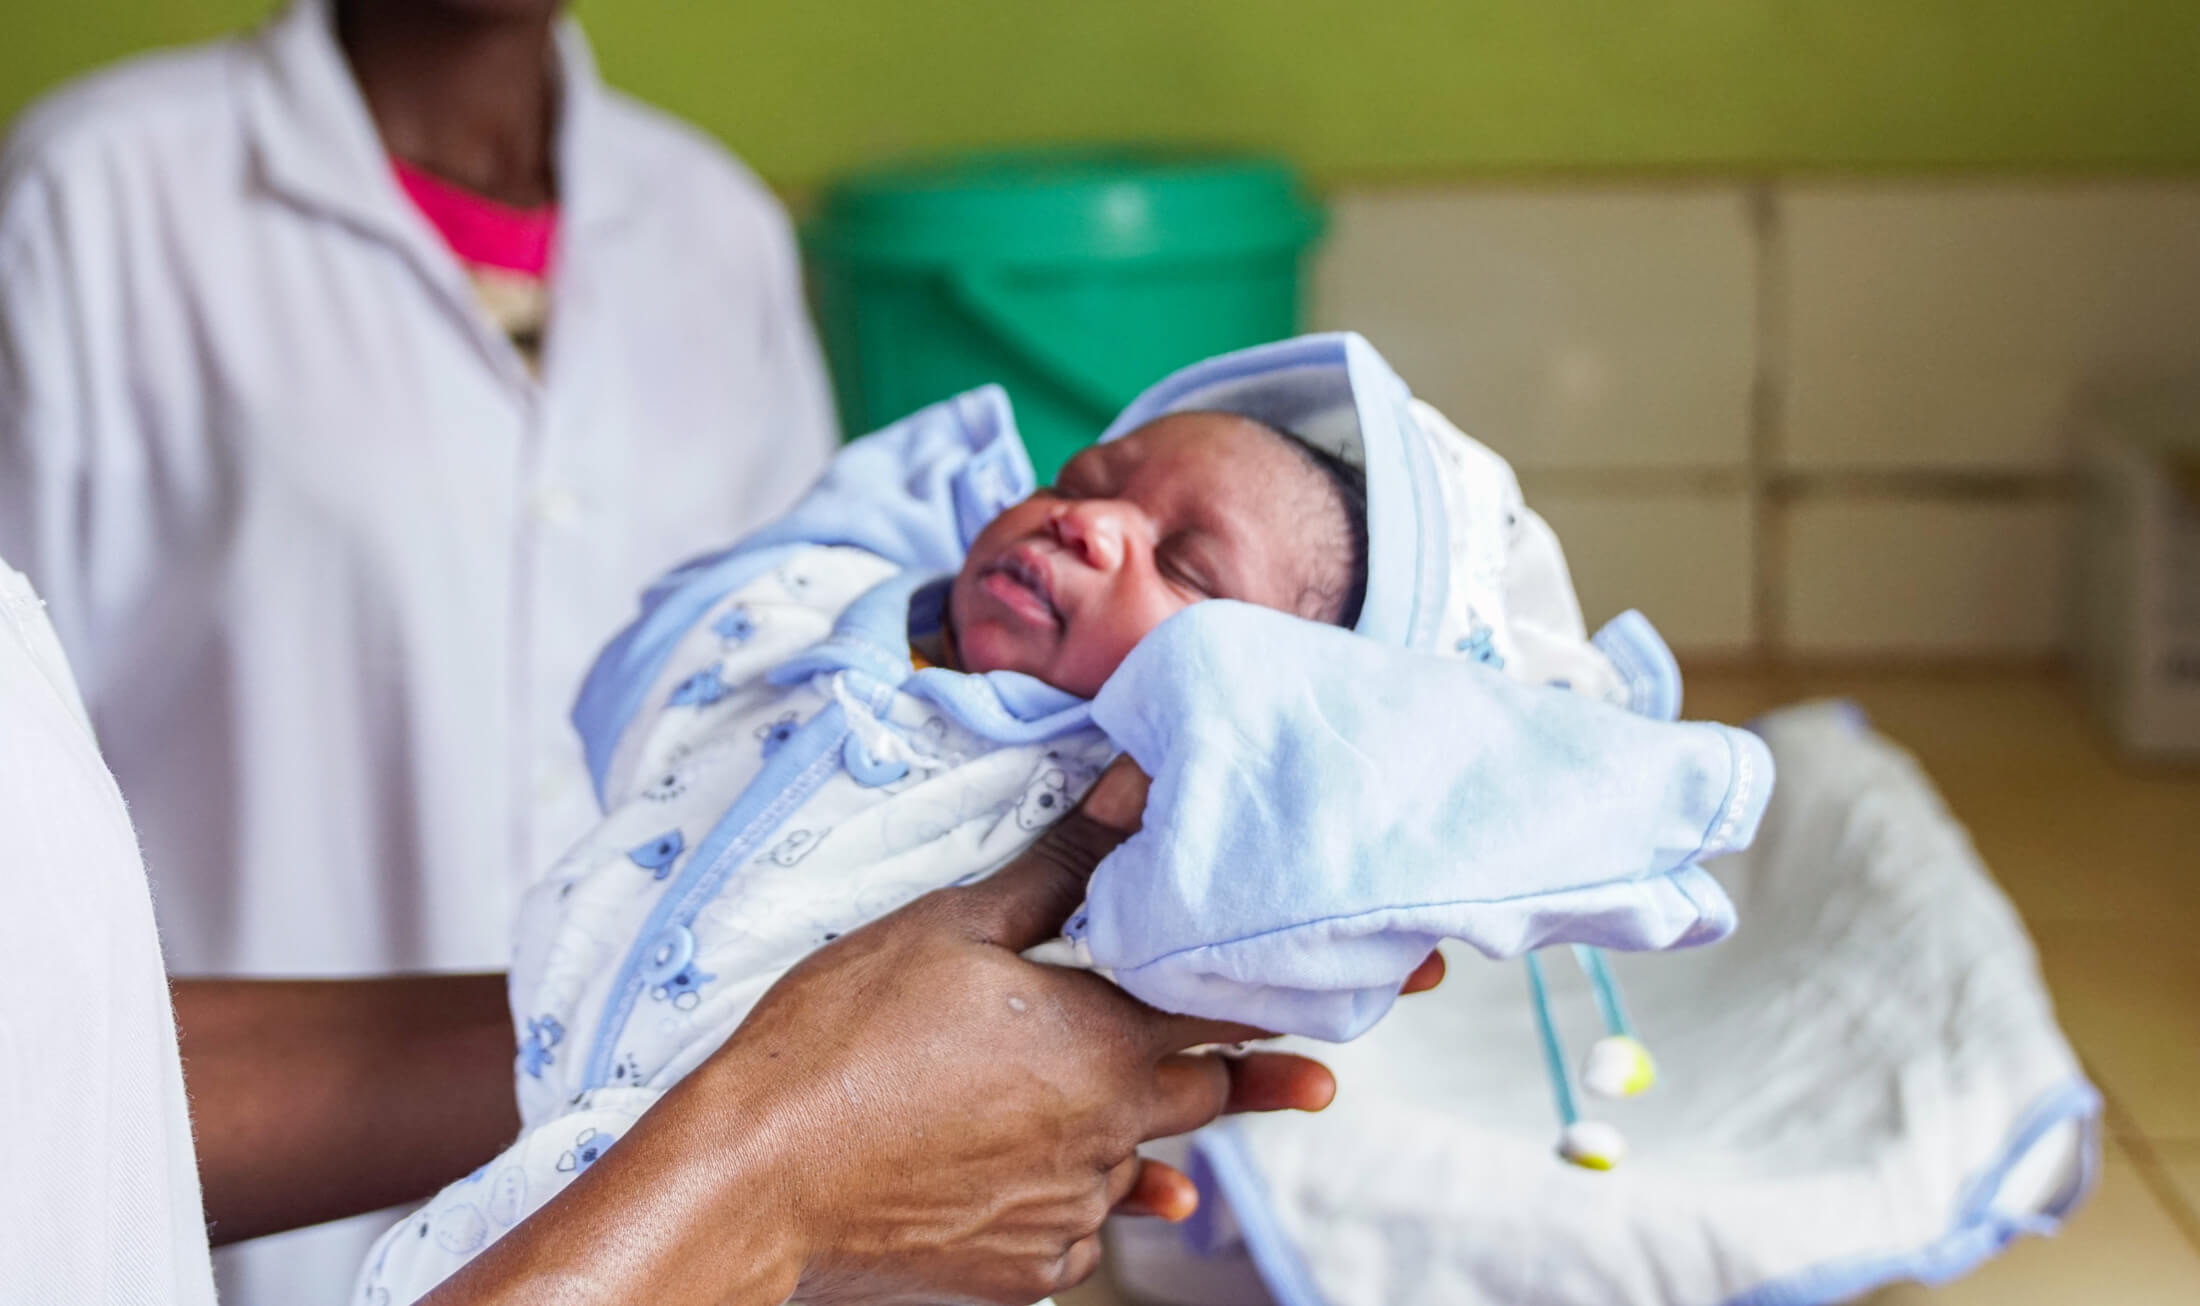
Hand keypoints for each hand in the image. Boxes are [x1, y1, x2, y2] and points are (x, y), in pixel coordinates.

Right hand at [421, 758, 1437, 1305]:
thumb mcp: (951, 926)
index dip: (1300, 1004)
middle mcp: (1107, 1135)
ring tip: (1181, 1162)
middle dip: (1257, 1087)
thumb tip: (1139, 792)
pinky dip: (1069, 1201)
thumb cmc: (844, 1033)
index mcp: (1104, 1045)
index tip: (1387, 997)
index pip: (1228, 1019)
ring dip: (1145, 1148)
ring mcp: (1064, 1210)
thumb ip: (1059, 870)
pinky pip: (1071, 1228)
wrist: (758, 1176)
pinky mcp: (1019, 1266)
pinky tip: (1038, 1185)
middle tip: (1317, 1083)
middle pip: (1205, 1104)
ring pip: (1134, 1168)